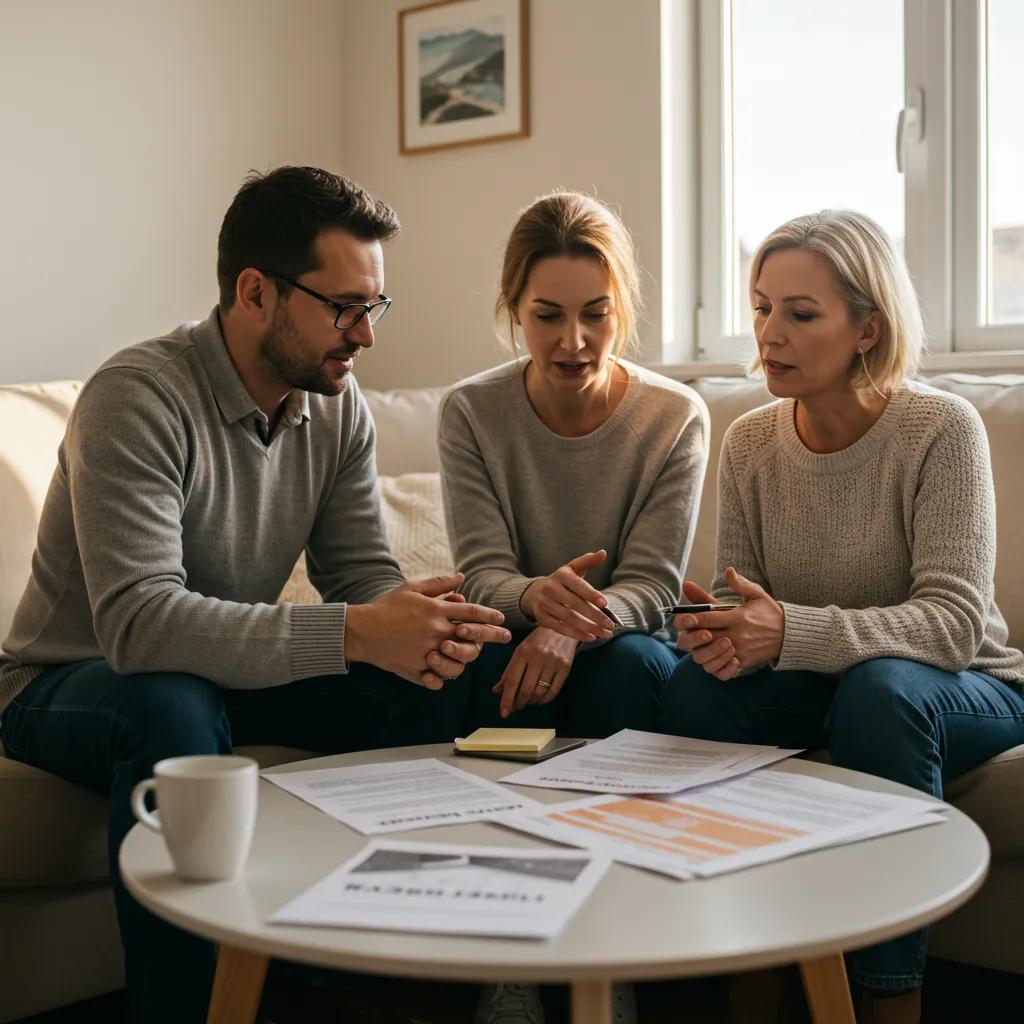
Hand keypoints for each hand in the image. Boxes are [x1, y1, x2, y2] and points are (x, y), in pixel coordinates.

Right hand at [346, 574, 510, 689]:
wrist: (361, 630)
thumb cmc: (387, 607)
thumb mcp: (412, 588)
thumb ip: (439, 584)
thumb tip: (461, 577)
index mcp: (435, 610)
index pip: (471, 612)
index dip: (489, 614)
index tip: (501, 618)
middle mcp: (434, 632)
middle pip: (472, 637)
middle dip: (493, 636)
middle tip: (506, 637)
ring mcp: (426, 652)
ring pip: (459, 661)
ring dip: (467, 658)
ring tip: (471, 655)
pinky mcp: (416, 669)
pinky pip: (437, 679)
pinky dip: (443, 677)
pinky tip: (444, 672)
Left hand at [491, 627, 578, 717]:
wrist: (562, 627)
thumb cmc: (537, 641)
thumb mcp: (520, 651)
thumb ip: (509, 671)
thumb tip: (497, 691)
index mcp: (523, 653)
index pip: (512, 681)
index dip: (507, 699)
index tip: (503, 713)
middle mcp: (537, 657)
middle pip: (526, 689)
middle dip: (519, 703)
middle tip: (515, 708)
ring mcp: (553, 662)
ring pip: (540, 692)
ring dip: (531, 702)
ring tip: (527, 702)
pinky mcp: (565, 667)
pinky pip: (554, 691)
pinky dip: (545, 700)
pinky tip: (539, 700)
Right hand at [519, 550, 615, 642]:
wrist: (534, 593)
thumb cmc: (561, 581)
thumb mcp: (572, 568)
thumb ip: (588, 561)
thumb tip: (603, 553)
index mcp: (561, 575)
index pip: (578, 586)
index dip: (591, 594)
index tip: (606, 603)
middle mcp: (551, 589)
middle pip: (575, 604)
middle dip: (595, 616)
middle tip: (610, 624)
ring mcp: (545, 604)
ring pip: (569, 618)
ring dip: (589, 628)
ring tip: (606, 634)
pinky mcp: (542, 618)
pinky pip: (560, 628)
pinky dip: (576, 634)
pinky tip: (591, 637)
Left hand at [674, 568, 782, 680]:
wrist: (789, 635)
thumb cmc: (769, 612)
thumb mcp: (756, 594)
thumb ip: (740, 583)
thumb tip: (728, 570)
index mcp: (737, 617)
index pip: (707, 618)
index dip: (692, 619)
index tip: (685, 618)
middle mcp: (737, 635)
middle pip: (705, 638)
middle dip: (692, 635)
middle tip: (686, 632)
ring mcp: (739, 650)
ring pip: (710, 655)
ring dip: (700, 650)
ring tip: (696, 644)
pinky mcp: (743, 662)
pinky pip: (722, 668)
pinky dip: (713, 664)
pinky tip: (710, 656)